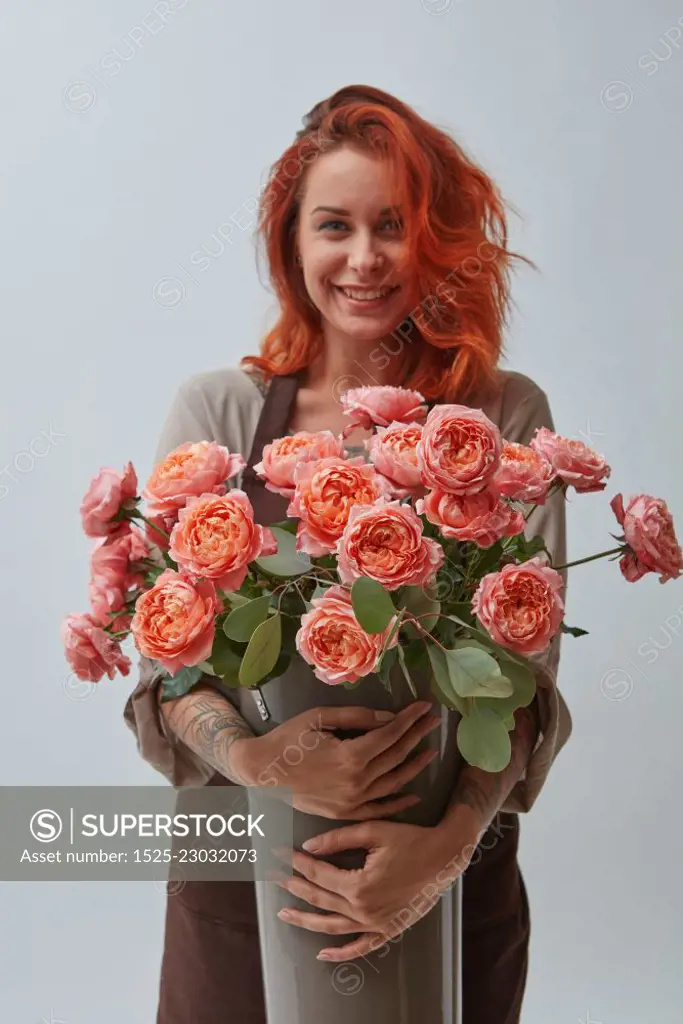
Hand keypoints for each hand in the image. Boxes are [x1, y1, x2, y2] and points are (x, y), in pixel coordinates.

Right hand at [231, 701, 440, 819]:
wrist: (263, 771)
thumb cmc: (289, 738)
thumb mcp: (320, 718)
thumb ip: (358, 718)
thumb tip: (390, 718)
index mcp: (350, 756)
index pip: (390, 735)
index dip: (410, 719)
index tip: (425, 707)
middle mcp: (356, 782)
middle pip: (395, 756)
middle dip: (417, 736)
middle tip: (434, 722)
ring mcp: (351, 801)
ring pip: (393, 783)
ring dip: (414, 766)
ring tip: (431, 751)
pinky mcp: (345, 813)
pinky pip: (379, 808)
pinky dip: (398, 802)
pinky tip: (413, 793)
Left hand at [273, 818, 477, 960]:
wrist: (444, 856)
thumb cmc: (410, 840)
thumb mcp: (373, 831)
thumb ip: (338, 839)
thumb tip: (308, 847)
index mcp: (359, 885)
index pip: (319, 874)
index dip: (298, 863)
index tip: (283, 854)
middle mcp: (365, 910)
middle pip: (321, 900)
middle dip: (296, 887)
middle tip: (276, 877)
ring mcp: (376, 924)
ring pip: (333, 927)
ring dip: (307, 921)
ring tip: (285, 914)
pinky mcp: (388, 930)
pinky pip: (361, 947)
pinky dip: (341, 953)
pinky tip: (323, 953)